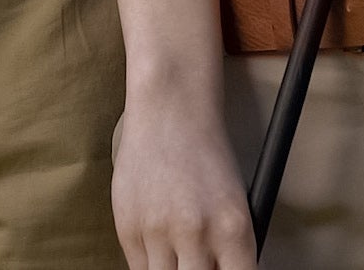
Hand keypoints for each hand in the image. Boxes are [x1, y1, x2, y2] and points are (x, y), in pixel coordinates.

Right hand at [111, 100, 258, 269]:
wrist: (169, 109)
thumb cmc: (206, 154)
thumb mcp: (235, 203)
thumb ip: (229, 250)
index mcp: (233, 228)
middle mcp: (196, 233)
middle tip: (199, 263)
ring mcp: (158, 231)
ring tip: (179, 254)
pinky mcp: (127, 227)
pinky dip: (152, 264)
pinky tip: (160, 244)